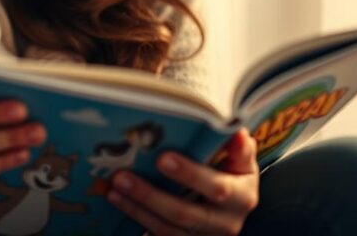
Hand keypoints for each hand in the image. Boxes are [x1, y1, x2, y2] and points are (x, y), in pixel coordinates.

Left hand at [107, 128, 259, 234]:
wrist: (232, 210)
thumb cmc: (234, 176)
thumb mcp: (242, 162)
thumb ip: (238, 148)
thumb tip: (235, 131)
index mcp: (241, 197)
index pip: (216, 188)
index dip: (190, 175)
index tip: (163, 158)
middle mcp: (225, 223)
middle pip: (183, 213)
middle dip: (150, 195)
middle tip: (122, 175)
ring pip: (166, 227)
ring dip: (136, 207)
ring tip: (114, 186)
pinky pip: (157, 233)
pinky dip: (135, 215)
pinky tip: (116, 198)